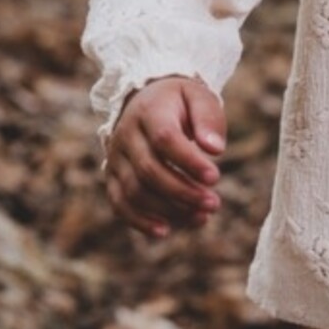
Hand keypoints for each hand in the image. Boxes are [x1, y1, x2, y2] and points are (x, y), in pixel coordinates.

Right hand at [103, 76, 225, 240]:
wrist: (144, 99)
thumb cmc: (179, 101)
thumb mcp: (198, 96)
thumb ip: (208, 118)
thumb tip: (215, 149)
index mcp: (148, 112)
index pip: (165, 139)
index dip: (189, 161)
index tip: (215, 177)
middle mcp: (126, 135)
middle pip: (149, 170)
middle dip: (183, 192)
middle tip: (214, 204)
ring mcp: (116, 157)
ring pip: (135, 190)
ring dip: (168, 209)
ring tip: (202, 217)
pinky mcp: (112, 175)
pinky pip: (119, 202)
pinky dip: (139, 220)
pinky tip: (165, 231)